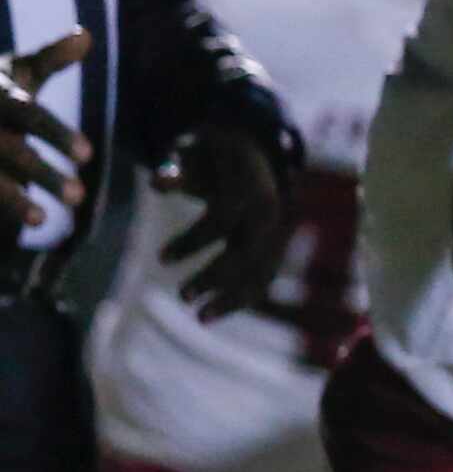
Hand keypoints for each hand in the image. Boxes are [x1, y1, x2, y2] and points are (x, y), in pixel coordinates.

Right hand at [0, 29, 90, 240]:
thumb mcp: (16, 73)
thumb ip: (49, 59)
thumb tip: (86, 34)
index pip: (28, 113)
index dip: (55, 134)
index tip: (88, 155)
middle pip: (9, 150)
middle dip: (41, 173)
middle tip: (79, 197)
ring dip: (14, 201)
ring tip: (44, 220)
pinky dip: (1, 206)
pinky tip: (26, 223)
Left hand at [153, 122, 288, 318]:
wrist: (255, 155)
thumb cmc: (212, 155)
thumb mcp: (193, 153)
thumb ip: (175, 168)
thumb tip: (157, 182)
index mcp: (250, 185)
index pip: (224, 217)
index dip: (194, 239)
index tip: (160, 258)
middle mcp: (269, 212)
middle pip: (248, 250)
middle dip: (216, 274)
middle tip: (182, 296)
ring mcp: (277, 231)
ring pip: (262, 270)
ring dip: (231, 296)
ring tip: (199, 317)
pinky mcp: (274, 247)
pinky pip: (263, 277)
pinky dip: (239, 298)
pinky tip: (210, 315)